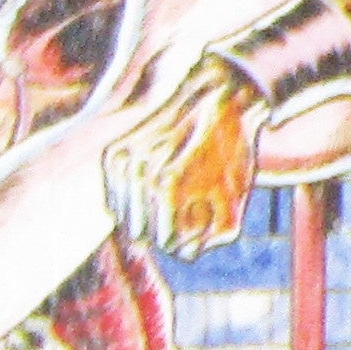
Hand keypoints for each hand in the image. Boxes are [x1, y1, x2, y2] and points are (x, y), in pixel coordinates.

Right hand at [106, 56, 264, 252]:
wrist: (216, 96)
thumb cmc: (231, 148)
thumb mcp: (237, 194)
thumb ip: (216, 234)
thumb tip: (186, 253)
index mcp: (168, 185)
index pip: (165, 241)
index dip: (187, 238)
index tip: (202, 219)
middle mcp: (139, 173)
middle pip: (142, 232)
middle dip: (166, 229)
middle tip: (188, 210)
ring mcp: (122, 162)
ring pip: (124, 218)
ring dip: (147, 217)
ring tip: (173, 198)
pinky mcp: (113, 154)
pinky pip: (113, 199)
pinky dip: (131, 203)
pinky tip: (153, 190)